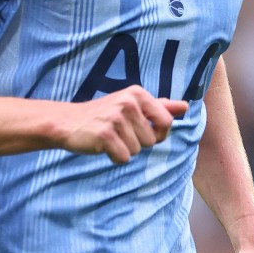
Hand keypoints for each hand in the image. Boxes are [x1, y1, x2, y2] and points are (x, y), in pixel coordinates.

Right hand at [55, 86, 187, 164]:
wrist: (68, 122)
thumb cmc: (104, 116)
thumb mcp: (132, 105)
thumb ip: (160, 106)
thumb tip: (185, 106)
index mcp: (138, 93)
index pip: (167, 122)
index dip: (157, 132)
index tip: (139, 127)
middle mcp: (129, 102)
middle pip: (152, 140)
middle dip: (138, 142)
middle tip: (120, 132)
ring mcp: (116, 117)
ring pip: (138, 151)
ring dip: (125, 150)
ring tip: (110, 137)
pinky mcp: (105, 134)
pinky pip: (124, 159)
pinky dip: (115, 158)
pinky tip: (103, 146)